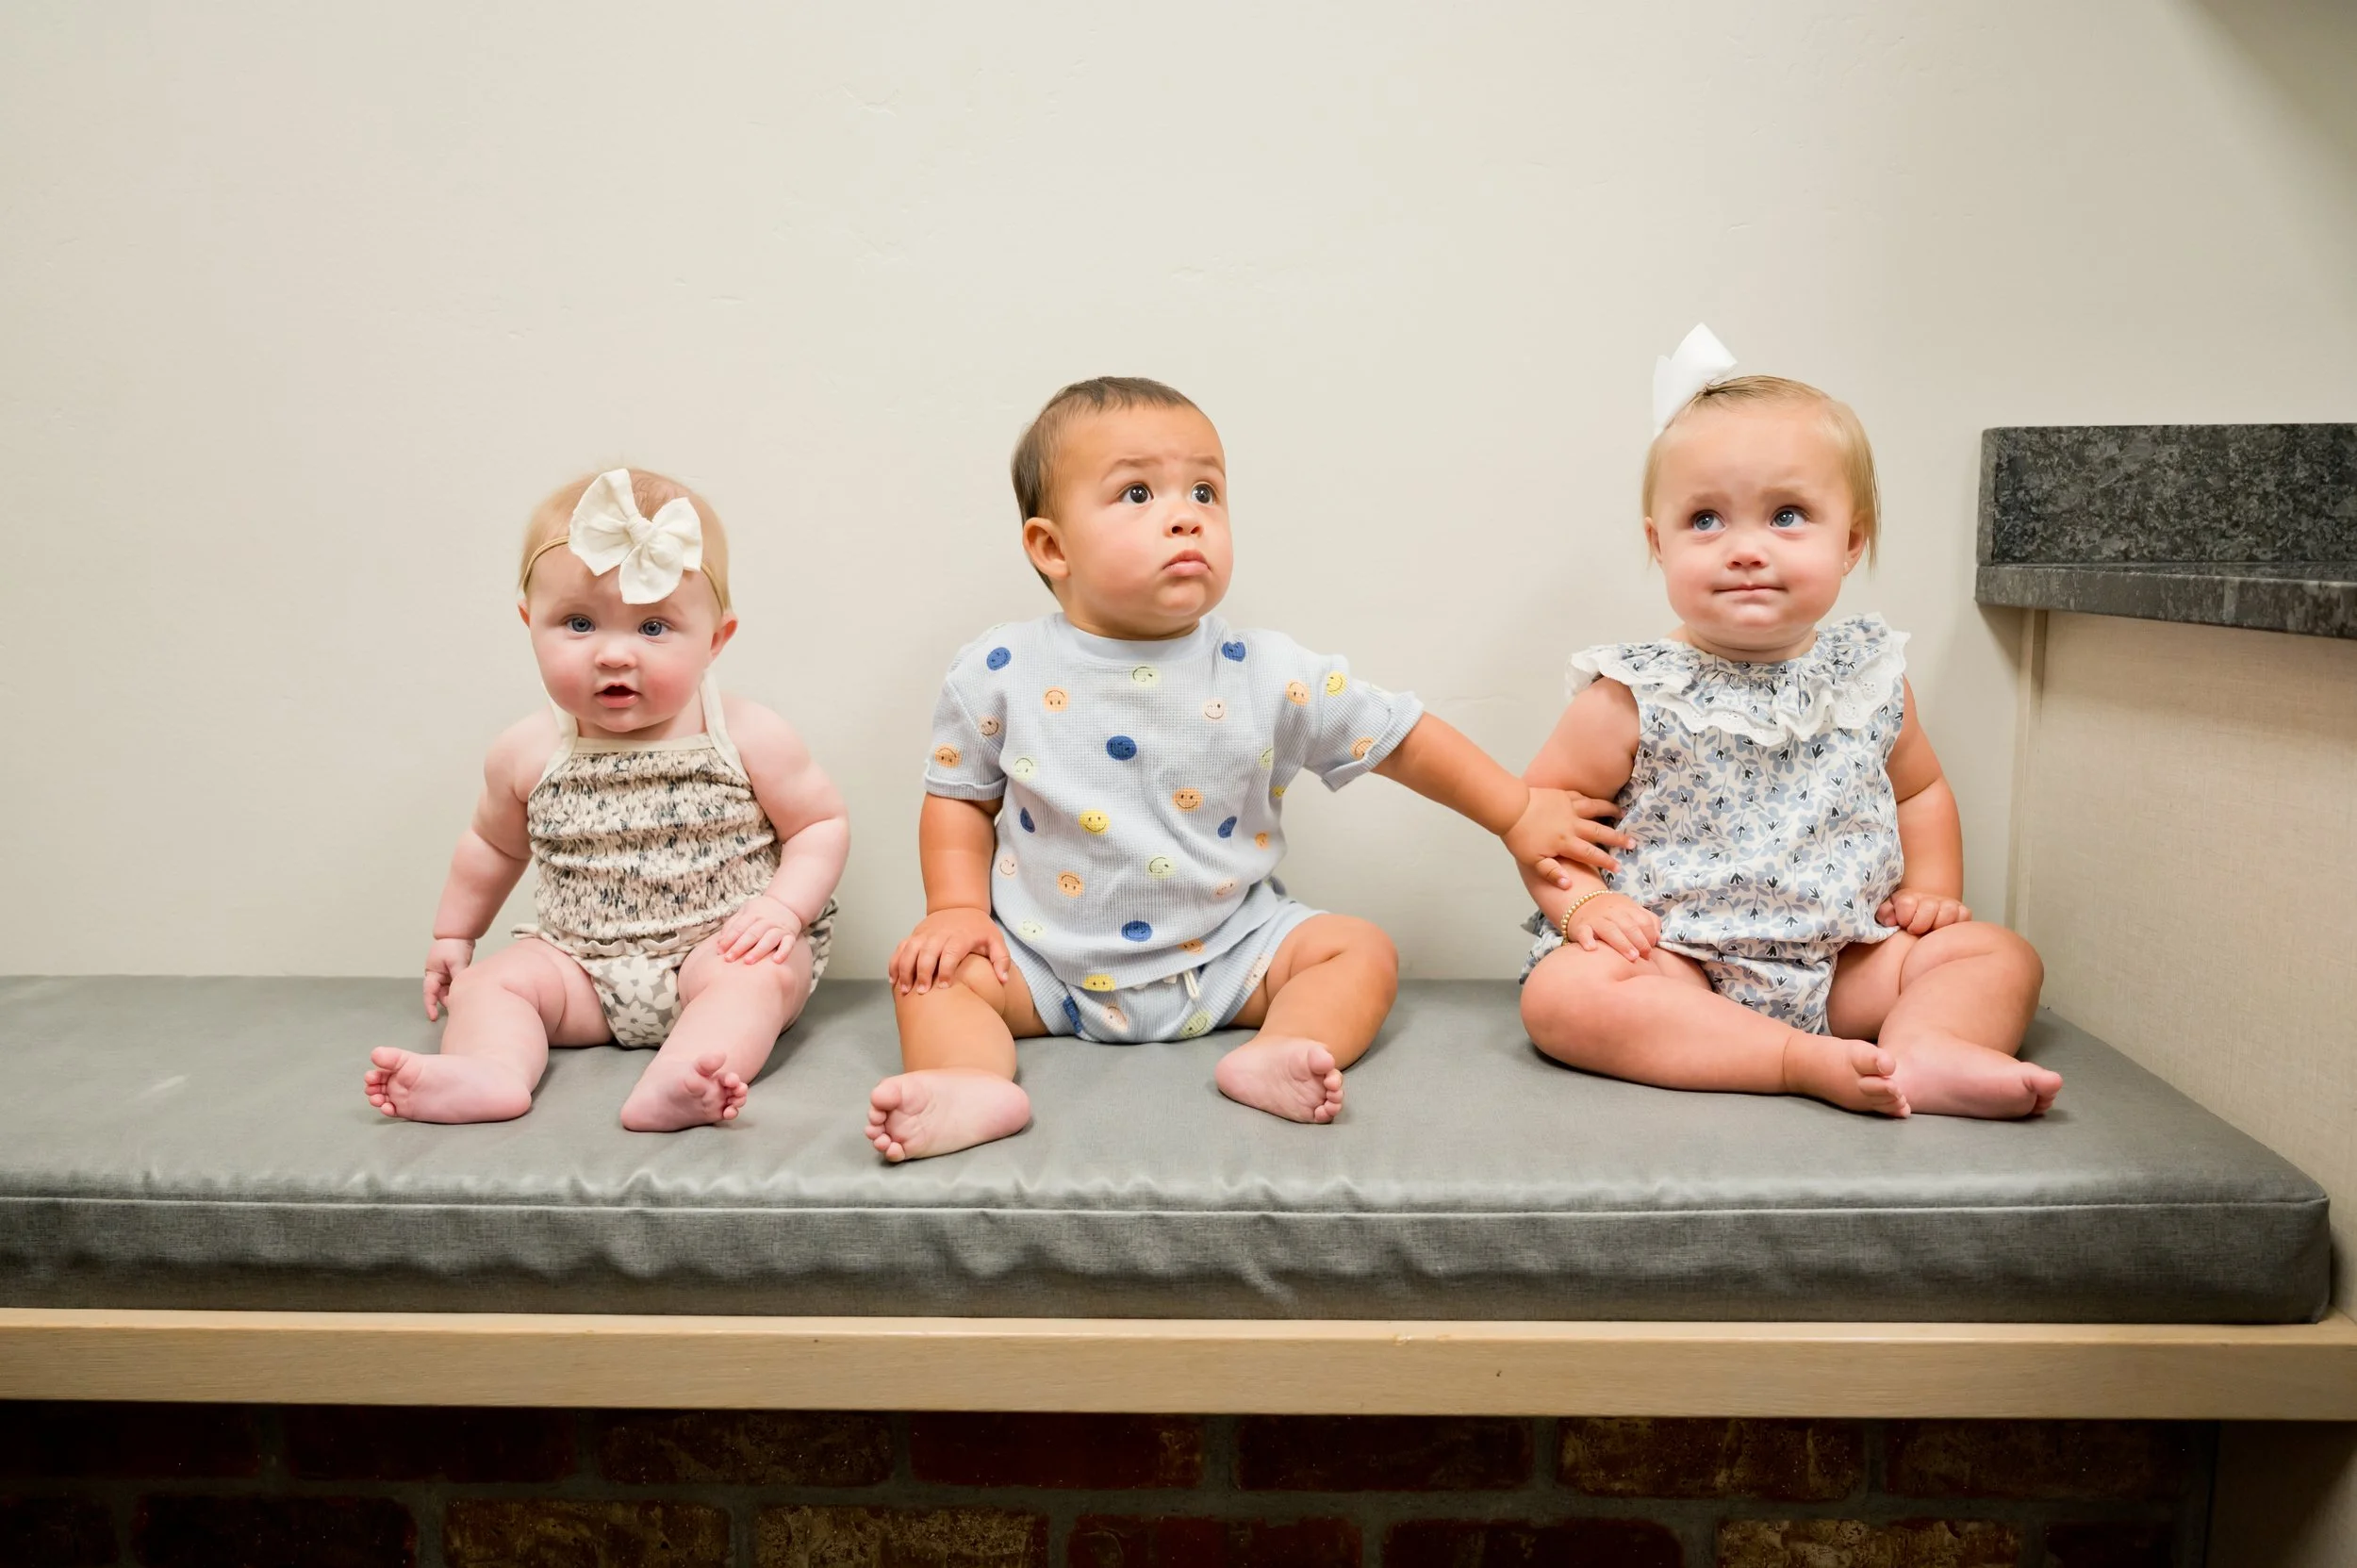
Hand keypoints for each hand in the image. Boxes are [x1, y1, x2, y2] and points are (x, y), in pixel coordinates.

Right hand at [423, 937, 474, 1020]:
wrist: (460, 934)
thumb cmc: (453, 945)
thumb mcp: (456, 962)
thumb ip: (457, 977)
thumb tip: (460, 991)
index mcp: (432, 973)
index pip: (429, 993)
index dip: (430, 1006)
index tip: (433, 1017)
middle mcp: (436, 976)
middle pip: (439, 994)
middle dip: (447, 1002)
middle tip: (457, 1007)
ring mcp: (444, 975)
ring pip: (447, 991)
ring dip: (453, 995)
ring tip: (464, 999)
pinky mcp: (452, 974)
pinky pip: (454, 986)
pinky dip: (458, 990)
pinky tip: (466, 992)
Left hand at [718, 893, 802, 963]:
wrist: (786, 904)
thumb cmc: (760, 912)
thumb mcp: (745, 911)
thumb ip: (732, 924)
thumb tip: (719, 942)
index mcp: (753, 914)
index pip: (739, 927)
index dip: (729, 939)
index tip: (720, 951)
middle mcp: (766, 921)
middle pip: (752, 934)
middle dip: (740, 947)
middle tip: (729, 959)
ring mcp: (779, 928)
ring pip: (769, 939)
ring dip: (758, 950)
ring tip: (748, 962)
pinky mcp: (790, 936)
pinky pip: (788, 944)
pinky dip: (784, 952)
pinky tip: (776, 961)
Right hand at [889, 907, 1009, 994]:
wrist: (960, 905)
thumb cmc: (978, 928)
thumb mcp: (995, 939)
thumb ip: (1001, 959)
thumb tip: (1003, 980)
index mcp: (960, 936)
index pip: (950, 953)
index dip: (945, 970)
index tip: (943, 987)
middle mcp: (940, 934)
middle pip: (927, 953)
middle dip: (922, 973)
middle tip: (922, 992)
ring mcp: (925, 934)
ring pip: (910, 950)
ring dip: (905, 970)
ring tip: (904, 990)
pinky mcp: (915, 935)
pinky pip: (901, 948)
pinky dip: (894, 963)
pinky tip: (894, 980)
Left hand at [1505, 787, 1631, 887]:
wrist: (1510, 808)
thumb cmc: (1519, 837)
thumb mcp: (1533, 861)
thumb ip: (1551, 872)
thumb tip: (1568, 885)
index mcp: (1566, 842)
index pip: (1591, 854)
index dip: (1606, 861)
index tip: (1618, 867)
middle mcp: (1573, 824)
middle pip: (1600, 832)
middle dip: (1618, 838)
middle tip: (1633, 843)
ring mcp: (1569, 807)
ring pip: (1595, 809)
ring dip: (1610, 812)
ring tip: (1622, 814)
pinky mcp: (1562, 795)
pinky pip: (1581, 796)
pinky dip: (1591, 799)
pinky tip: (1597, 800)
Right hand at [1562, 892, 1659, 961]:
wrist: (1581, 902)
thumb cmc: (1612, 912)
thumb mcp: (1632, 911)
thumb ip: (1648, 921)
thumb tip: (1657, 938)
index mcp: (1628, 908)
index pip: (1644, 921)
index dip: (1650, 935)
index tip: (1651, 948)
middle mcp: (1613, 912)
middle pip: (1629, 926)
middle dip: (1640, 942)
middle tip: (1645, 956)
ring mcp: (1596, 919)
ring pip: (1610, 930)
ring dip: (1622, 944)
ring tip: (1632, 957)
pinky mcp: (1581, 927)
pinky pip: (1584, 932)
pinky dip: (1587, 939)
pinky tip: (1591, 949)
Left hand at [1877, 888, 1970, 934]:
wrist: (1924, 916)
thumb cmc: (1904, 920)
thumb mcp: (1890, 916)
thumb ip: (1886, 914)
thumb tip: (1891, 920)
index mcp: (1909, 898)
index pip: (1907, 904)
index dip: (1904, 917)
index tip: (1904, 924)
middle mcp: (1930, 899)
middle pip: (1929, 907)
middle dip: (1921, 923)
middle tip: (1916, 931)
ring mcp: (1948, 904)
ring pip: (1949, 910)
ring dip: (1939, 924)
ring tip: (1932, 932)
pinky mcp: (1963, 911)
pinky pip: (1964, 915)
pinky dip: (1957, 923)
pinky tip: (1945, 931)